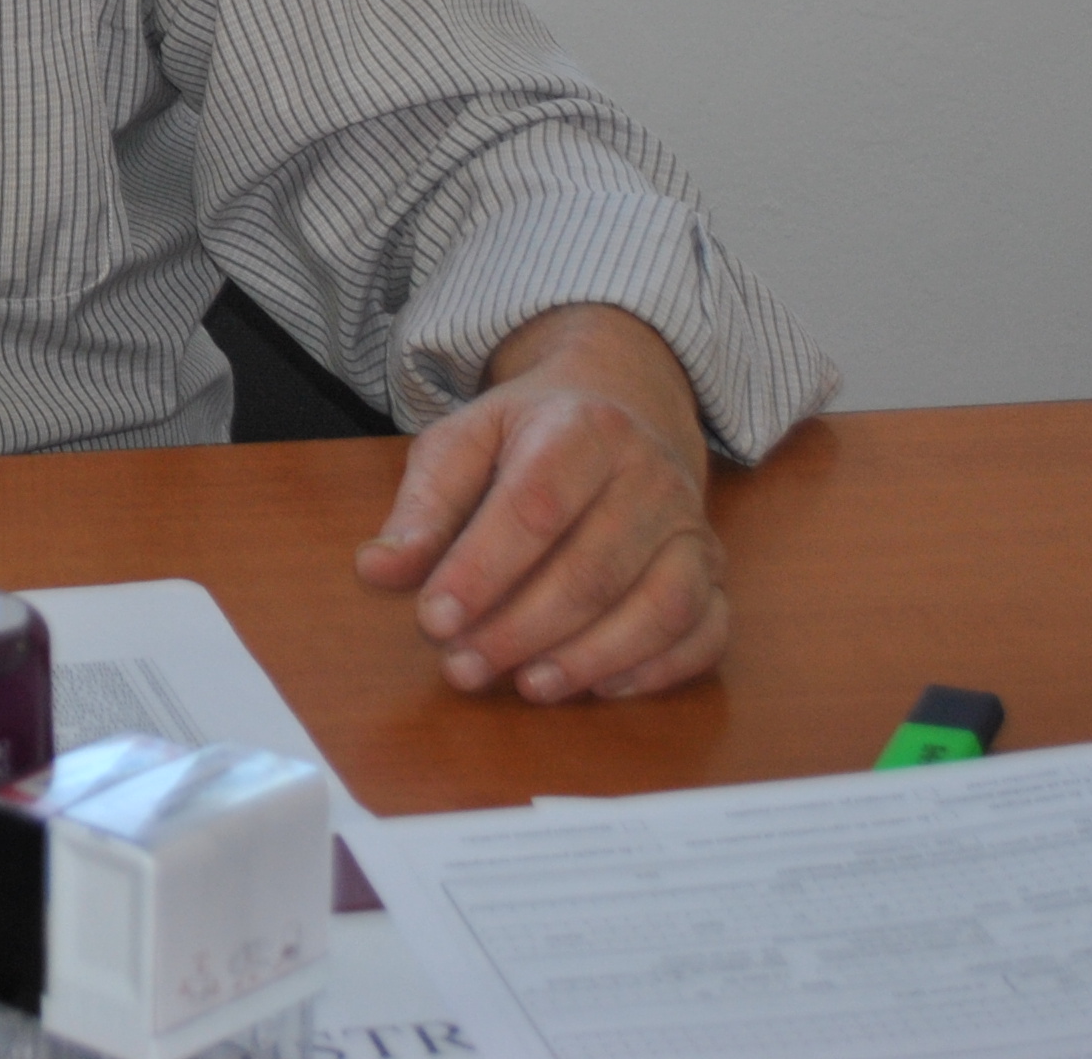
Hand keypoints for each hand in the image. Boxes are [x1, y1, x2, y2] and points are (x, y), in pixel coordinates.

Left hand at [353, 302, 724, 702]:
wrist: (621, 403)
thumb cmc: (530, 434)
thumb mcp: (464, 442)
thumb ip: (423, 505)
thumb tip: (378, 569)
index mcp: (583, 429)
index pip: (535, 508)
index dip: (483, 570)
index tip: (434, 619)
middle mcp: (651, 474)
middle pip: (593, 568)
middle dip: (522, 629)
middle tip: (462, 668)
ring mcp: (692, 526)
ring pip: (659, 605)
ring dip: (590, 658)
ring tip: (526, 688)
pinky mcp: (713, 570)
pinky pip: (705, 630)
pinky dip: (660, 669)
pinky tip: (600, 688)